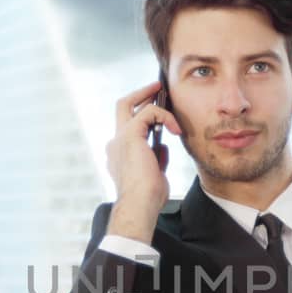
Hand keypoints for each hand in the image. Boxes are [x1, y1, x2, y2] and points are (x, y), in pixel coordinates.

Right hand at [105, 81, 180, 241]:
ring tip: (168, 100)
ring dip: (151, 99)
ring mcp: (119, 138)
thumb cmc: (148, 197)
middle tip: (156, 88)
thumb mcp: (155, 174)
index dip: (143, 118)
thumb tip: (162, 146)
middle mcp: (115, 143)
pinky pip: (148, 113)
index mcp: (119, 154)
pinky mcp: (130, 135)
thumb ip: (157, 158)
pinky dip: (164, 116)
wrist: (140, 205)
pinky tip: (176, 129)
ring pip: (129, 104)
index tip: (158, 114)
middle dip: (138, 94)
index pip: (128, 128)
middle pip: (121, 107)